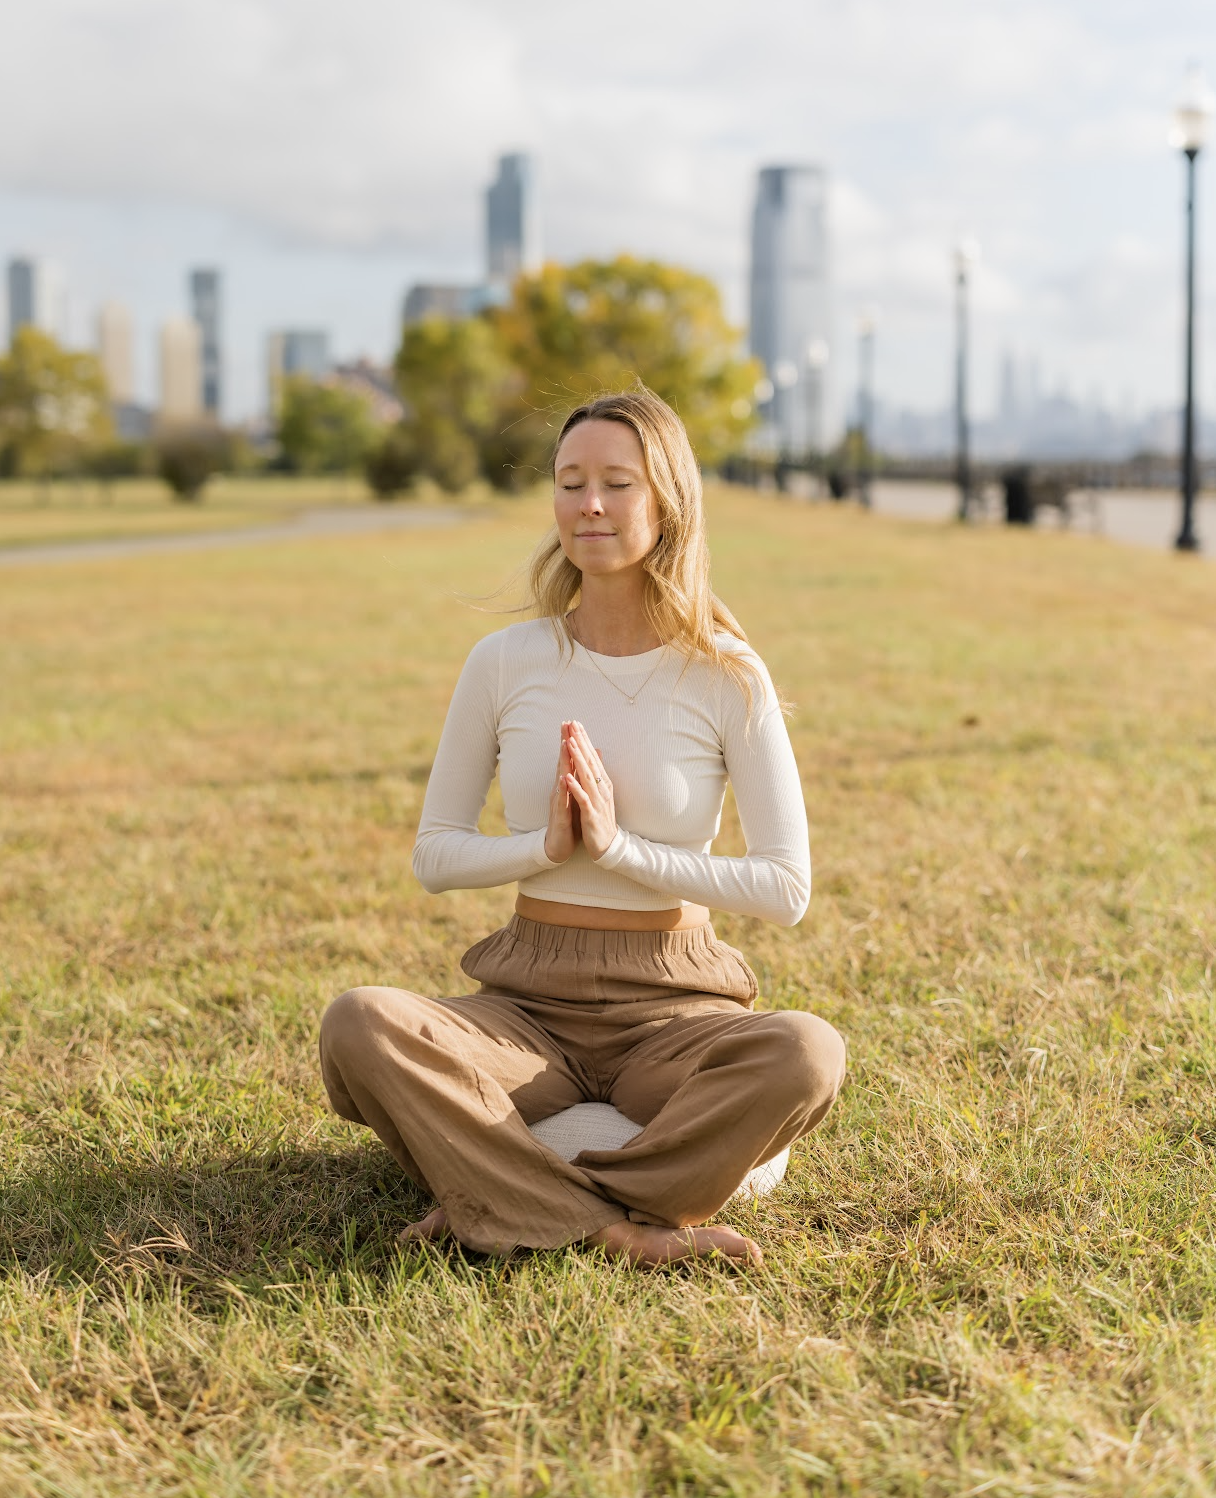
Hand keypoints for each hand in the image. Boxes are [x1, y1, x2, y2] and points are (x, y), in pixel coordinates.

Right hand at [544, 724, 579, 863]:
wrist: (559, 845)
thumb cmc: (568, 820)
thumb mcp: (575, 796)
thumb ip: (578, 779)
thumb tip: (583, 761)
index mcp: (566, 785)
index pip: (569, 759)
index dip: (570, 741)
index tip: (572, 722)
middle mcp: (560, 789)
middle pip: (562, 762)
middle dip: (564, 743)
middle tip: (565, 723)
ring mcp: (559, 801)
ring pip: (561, 777)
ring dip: (562, 761)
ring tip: (565, 744)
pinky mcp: (560, 814)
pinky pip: (562, 799)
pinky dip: (563, 788)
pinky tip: (564, 778)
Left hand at [563, 720, 617, 860]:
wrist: (608, 845)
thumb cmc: (601, 817)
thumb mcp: (601, 792)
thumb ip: (598, 771)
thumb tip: (598, 751)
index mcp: (602, 782)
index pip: (592, 756)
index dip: (584, 739)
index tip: (575, 723)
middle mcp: (601, 788)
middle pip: (590, 761)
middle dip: (580, 742)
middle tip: (572, 724)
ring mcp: (597, 800)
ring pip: (587, 776)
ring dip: (578, 759)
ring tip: (568, 743)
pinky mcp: (591, 814)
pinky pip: (582, 798)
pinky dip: (575, 787)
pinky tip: (567, 777)